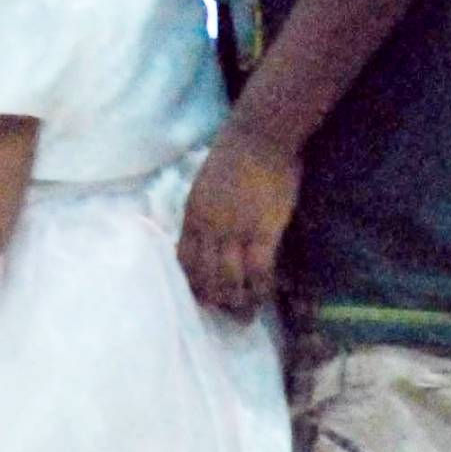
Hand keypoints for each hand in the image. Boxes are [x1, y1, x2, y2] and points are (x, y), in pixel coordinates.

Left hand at [177, 130, 300, 317]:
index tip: (202, 297)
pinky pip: (260, 271)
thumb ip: (204, 212)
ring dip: (237, 301)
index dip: (193, 283)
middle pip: (206, 275)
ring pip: (231, 279)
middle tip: (225, 314)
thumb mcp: (206, 185)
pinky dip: (261, 288)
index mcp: (193, 214)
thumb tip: (207, 236)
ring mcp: (236, 230)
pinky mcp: (263, 231)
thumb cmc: (235, 154)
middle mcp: (209, 227)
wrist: (260, 136)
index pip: (185, 259)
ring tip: (245, 315)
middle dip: (214, 299)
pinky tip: (265, 298)